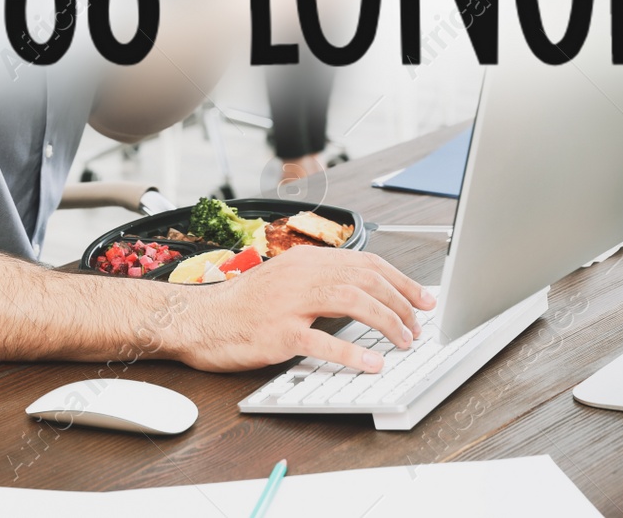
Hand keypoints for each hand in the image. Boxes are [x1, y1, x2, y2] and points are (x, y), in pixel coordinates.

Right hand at [177, 244, 434, 372]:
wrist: (200, 319)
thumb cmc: (242, 305)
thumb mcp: (285, 281)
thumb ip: (321, 281)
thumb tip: (366, 294)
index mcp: (305, 260)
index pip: (365, 263)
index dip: (400, 280)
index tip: (422, 298)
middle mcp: (301, 274)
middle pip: (365, 280)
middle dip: (400, 302)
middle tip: (418, 324)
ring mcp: (290, 303)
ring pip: (353, 302)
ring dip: (387, 322)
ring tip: (404, 340)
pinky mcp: (279, 332)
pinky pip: (323, 341)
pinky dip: (353, 352)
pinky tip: (372, 362)